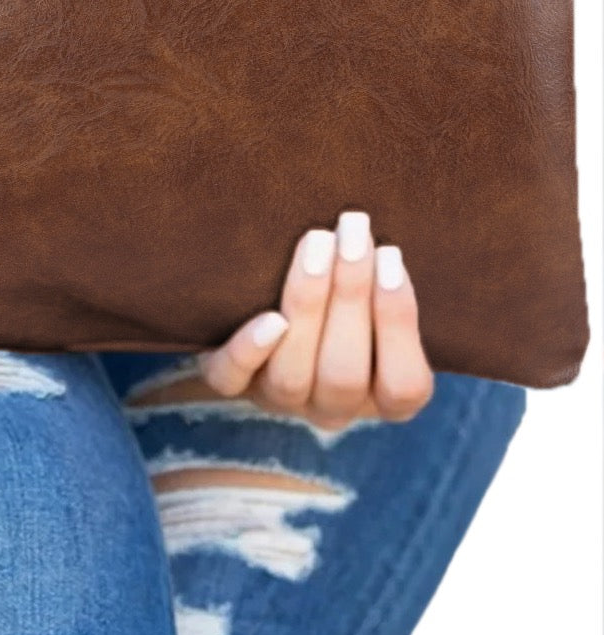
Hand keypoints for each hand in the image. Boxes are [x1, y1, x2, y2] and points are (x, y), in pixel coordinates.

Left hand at [199, 211, 433, 430]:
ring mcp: (279, 400)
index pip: (404, 385)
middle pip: (344, 375)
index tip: (390, 254)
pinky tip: (270, 318)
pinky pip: (232, 380)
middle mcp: (331, 407)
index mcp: (379, 396)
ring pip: (292, 376)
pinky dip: (249, 350)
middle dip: (351, 294)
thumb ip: (385, 280)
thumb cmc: (340, 293)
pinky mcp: (231, 384)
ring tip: (317, 242)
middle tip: (353, 227)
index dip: (399, 322)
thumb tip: (383, 231)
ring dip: (308, 304)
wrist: (259, 309)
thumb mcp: (374, 297)